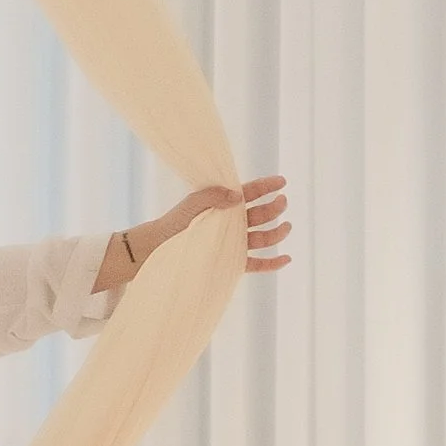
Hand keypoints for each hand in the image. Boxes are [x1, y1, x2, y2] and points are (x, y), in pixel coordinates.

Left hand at [143, 176, 290, 274]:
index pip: (250, 193)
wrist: (160, 247)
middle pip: (260, 215)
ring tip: (286, 227)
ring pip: (262, 238)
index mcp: (225, 203)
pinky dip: (272, 263)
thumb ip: (212, 196)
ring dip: (277, 233)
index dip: (266, 186)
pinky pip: (256, 263)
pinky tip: (285, 258)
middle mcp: (233, 223)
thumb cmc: (175, 222)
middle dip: (274, 208)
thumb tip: (237, 196)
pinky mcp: (232, 261)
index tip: (281, 181)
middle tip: (281, 202)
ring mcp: (234, 242)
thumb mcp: (192, 204)